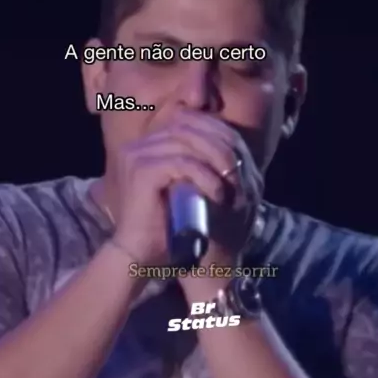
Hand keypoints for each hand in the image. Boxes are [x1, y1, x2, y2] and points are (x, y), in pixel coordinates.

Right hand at [110, 105, 262, 267]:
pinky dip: (205, 177)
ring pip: (188, 144)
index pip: (187, 122)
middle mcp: (138, 145)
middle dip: (220, 147)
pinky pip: (182, 163)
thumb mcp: (187, 188)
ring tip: (233, 185)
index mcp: (147, 145)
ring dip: (216, 163)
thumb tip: (231, 142)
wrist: (142, 254)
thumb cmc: (166, 226)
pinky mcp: (142, 170)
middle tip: (241, 169)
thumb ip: (199, 163)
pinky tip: (218, 195)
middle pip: (189, 128)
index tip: (239, 158)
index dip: (217, 134)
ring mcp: (137, 155)